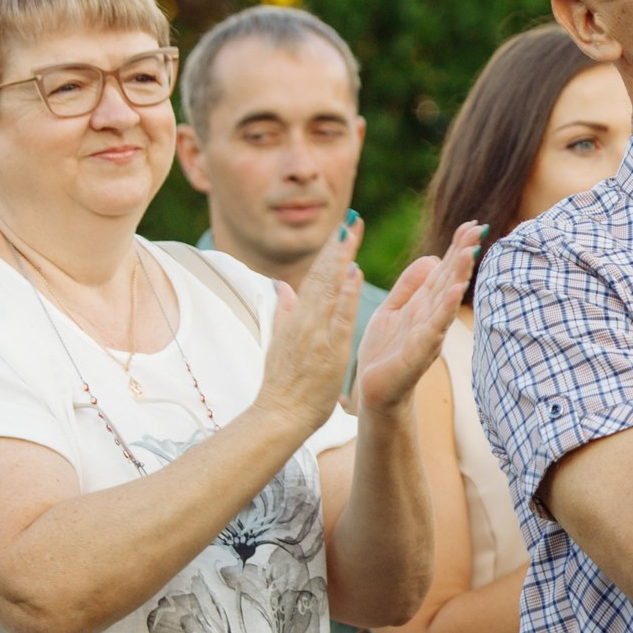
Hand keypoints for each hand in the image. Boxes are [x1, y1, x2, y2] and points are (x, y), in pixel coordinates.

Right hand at [256, 213, 366, 437]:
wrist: (278, 415)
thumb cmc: (282, 383)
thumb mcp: (279, 341)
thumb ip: (282, 311)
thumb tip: (280, 285)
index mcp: (297, 317)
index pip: (315, 276)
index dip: (329, 251)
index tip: (342, 228)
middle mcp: (305, 319)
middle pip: (322, 274)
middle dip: (337, 245)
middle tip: (351, 217)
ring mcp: (315, 333)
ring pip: (329, 288)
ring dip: (341, 258)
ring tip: (352, 231)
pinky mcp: (328, 349)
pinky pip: (338, 316)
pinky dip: (345, 294)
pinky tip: (354, 273)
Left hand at [353, 223, 480, 415]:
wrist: (374, 391)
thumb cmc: (385, 352)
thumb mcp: (392, 309)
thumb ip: (409, 285)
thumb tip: (432, 257)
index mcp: (424, 306)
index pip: (444, 272)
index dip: (456, 248)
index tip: (471, 225)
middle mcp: (431, 318)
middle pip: (450, 281)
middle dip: (463, 255)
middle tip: (479, 229)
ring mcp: (428, 335)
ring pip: (446, 301)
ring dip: (459, 277)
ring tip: (470, 254)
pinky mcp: (417, 354)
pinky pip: (434, 328)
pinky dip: (445, 310)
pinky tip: (455, 293)